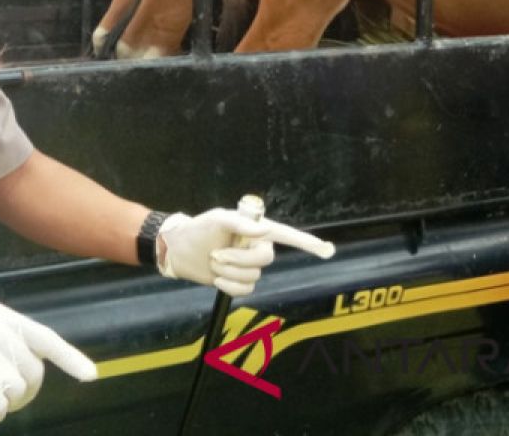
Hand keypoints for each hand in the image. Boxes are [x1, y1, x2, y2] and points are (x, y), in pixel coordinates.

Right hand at [0, 298, 96, 424]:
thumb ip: (0, 336)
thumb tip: (21, 364)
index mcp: (2, 317)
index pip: (47, 339)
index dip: (71, 359)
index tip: (90, 376)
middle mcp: (1, 335)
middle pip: (35, 374)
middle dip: (26, 392)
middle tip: (6, 399)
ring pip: (18, 392)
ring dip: (6, 402)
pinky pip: (0, 408)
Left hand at [158, 208, 334, 296]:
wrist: (180, 249)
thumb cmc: (199, 228)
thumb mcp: (217, 219)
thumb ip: (240, 222)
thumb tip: (264, 232)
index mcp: (257, 228)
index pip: (287, 235)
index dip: (308, 243)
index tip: (328, 250)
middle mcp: (258, 246)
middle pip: (267, 259)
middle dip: (240, 259)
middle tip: (217, 254)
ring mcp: (249, 265)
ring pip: (254, 276)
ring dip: (229, 271)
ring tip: (212, 260)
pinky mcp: (240, 281)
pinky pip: (246, 290)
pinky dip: (230, 286)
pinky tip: (217, 277)